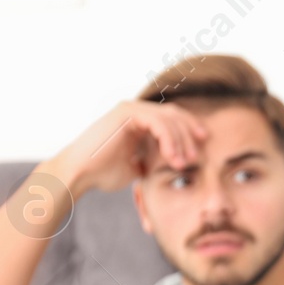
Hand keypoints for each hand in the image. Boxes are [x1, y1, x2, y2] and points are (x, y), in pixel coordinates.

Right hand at [44, 100, 208, 195]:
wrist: (80, 174)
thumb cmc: (103, 173)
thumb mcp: (136, 167)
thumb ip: (152, 161)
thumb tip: (170, 168)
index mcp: (139, 121)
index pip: (173, 119)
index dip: (190, 130)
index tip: (204, 146)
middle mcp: (135, 111)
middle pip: (175, 115)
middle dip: (190, 136)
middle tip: (197, 157)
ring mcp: (130, 109)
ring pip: (168, 119)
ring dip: (181, 141)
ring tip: (184, 163)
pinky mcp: (126, 113)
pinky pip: (157, 122)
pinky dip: (169, 140)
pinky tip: (172, 157)